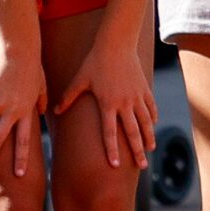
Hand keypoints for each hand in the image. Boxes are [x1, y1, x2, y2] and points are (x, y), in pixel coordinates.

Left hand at [54, 35, 155, 169]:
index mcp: (107, 104)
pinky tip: (153, 126)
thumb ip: (68, 97)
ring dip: (148, 137)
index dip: (112, 150)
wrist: (116, 44)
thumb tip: (55, 111)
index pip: (110, 133)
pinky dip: (152, 117)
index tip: (115, 165)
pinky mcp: (145, 88)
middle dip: (138, 151)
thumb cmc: (94, 62)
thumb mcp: (79, 80)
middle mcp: (124, 103)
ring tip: (150, 149)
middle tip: (142, 166)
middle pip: (133, 132)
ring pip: (146, 122)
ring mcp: (137, 96)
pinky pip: (151, 107)